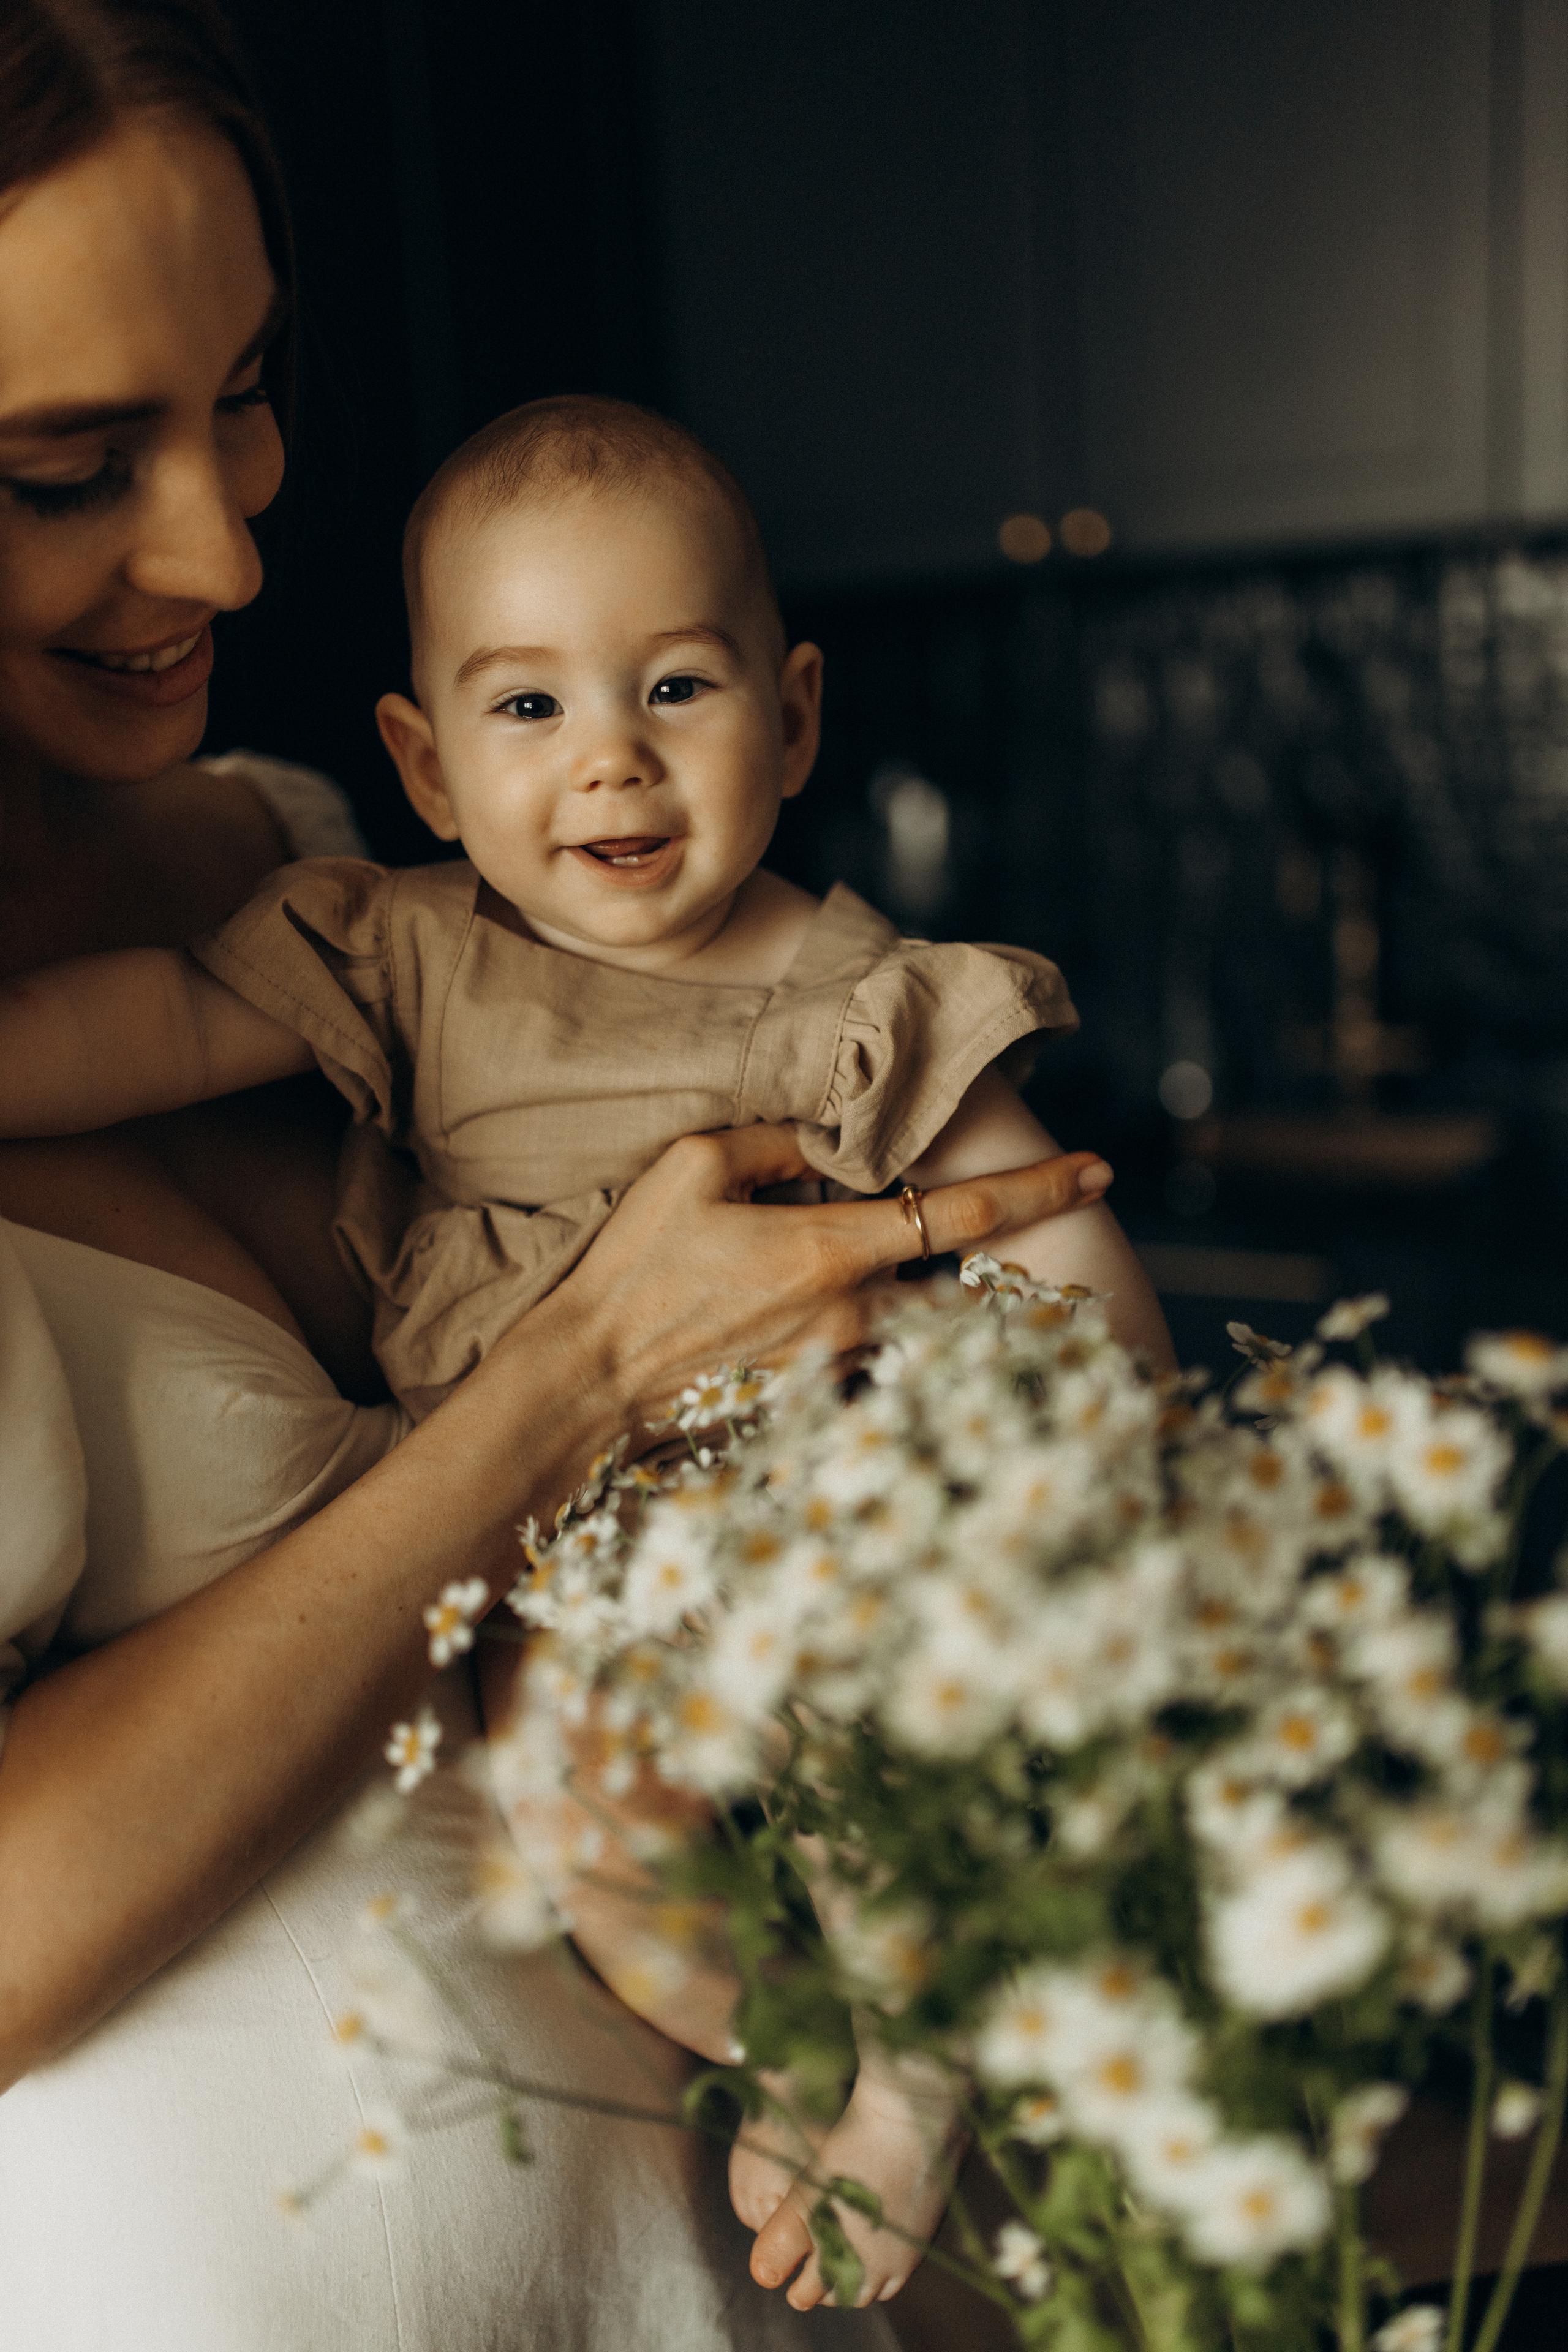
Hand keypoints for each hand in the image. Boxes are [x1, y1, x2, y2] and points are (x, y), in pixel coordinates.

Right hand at [542, 1124, 1112, 1430]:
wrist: (589, 1379)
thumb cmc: (634, 1266)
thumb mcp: (693, 1167)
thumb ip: (777, 1142)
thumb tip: (828, 1137)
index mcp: (831, 1250)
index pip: (963, 1216)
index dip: (1040, 1190)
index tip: (1100, 1170)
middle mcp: (850, 1315)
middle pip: (968, 1293)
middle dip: (1014, 1276)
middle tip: (1051, 1256)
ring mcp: (835, 1365)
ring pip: (923, 1330)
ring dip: (946, 1308)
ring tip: (944, 1293)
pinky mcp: (811, 1399)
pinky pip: (872, 1361)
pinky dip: (884, 1340)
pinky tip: (842, 1327)